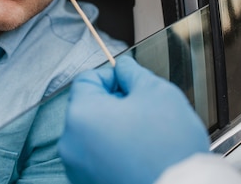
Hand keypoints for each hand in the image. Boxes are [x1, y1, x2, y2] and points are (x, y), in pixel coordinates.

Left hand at [58, 55, 209, 183]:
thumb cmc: (168, 149)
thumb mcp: (157, 93)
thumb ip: (134, 73)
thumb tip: (124, 68)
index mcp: (81, 114)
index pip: (87, 79)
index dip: (112, 76)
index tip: (132, 84)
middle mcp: (71, 143)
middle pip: (89, 107)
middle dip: (116, 104)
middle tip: (145, 111)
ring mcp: (78, 168)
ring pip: (95, 133)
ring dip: (116, 128)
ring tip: (146, 137)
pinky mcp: (89, 183)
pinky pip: (99, 157)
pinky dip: (116, 151)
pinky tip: (140, 155)